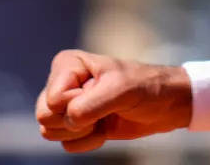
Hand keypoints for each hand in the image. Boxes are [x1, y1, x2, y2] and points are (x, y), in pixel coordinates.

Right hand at [35, 49, 191, 153]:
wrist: (166, 105)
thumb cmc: (146, 87)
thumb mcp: (122, 90)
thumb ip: (91, 104)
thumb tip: (69, 121)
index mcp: (68, 65)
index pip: (53, 99)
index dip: (78, 105)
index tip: (103, 96)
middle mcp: (62, 82)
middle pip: (44, 116)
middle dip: (75, 123)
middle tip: (101, 112)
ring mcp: (67, 105)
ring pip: (50, 132)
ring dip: (82, 133)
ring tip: (105, 117)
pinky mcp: (76, 125)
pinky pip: (67, 145)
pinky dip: (88, 142)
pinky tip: (105, 128)